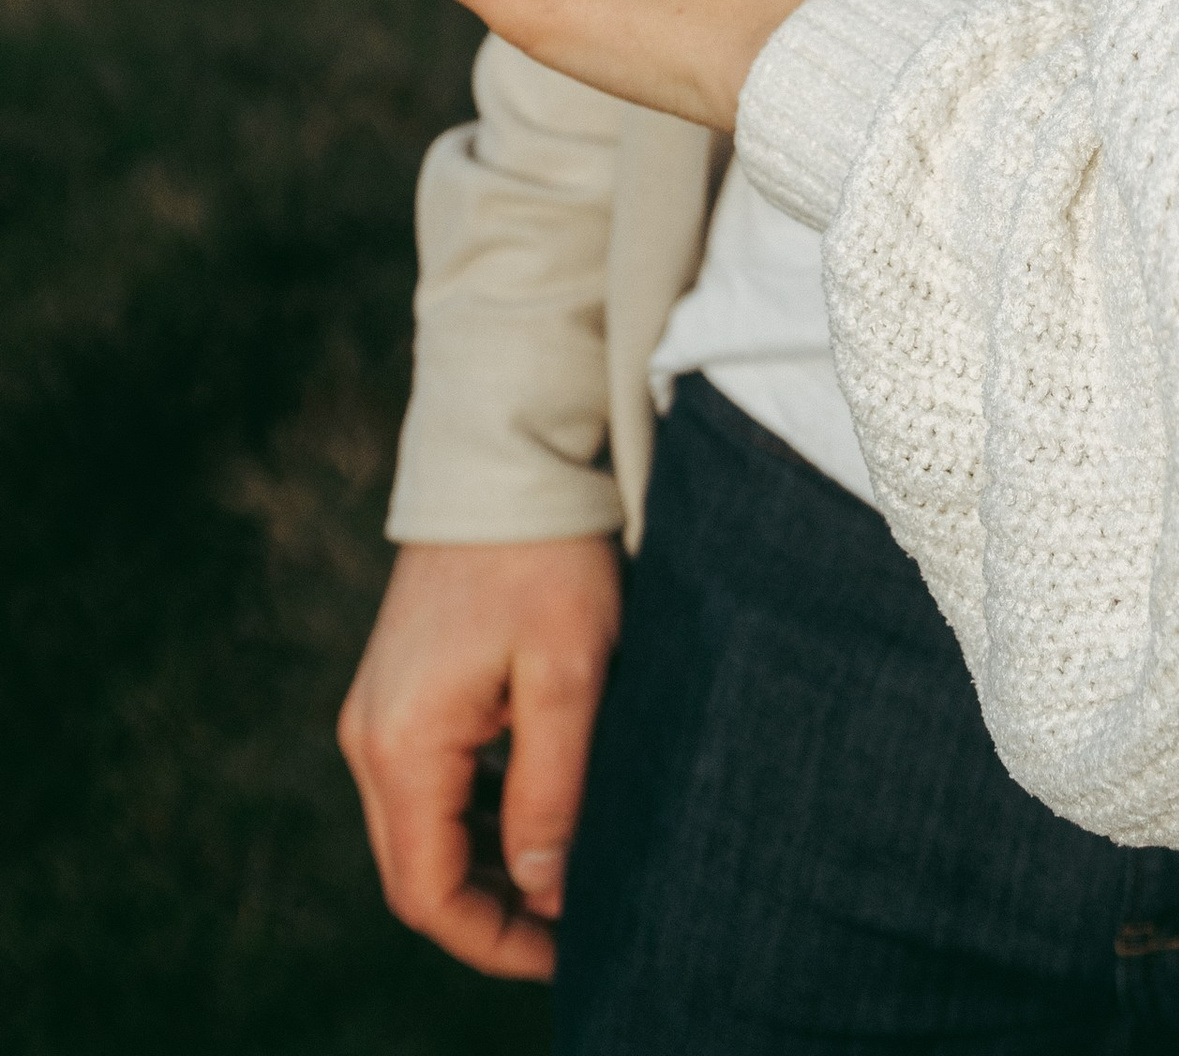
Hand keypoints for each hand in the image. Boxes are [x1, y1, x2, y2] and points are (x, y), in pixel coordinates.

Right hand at [338, 536, 621, 980]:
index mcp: (401, 744)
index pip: (427, 892)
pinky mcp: (401, 691)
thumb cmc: (544, 558)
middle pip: (419, 870)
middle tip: (577, 926)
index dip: (493, 940)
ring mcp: (379, 714)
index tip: (566, 954)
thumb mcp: (568, 677)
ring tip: (570, 879)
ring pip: (424, 831)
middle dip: (494, 912)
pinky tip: (541, 814)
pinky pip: (430, 784)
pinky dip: (479, 816)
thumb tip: (545, 892)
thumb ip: (551, 791)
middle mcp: (371, 738)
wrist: (505, 455)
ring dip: (488, 867)